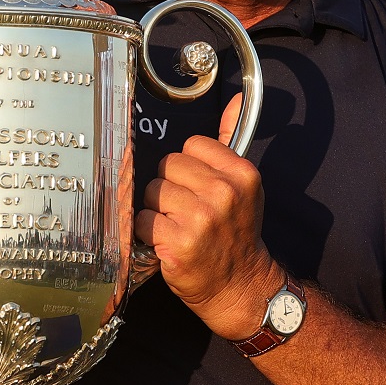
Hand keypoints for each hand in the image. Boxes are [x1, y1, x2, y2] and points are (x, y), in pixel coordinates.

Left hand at [135, 95, 282, 338]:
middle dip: (169, 188)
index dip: (188, 168)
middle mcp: (223, 194)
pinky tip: (168, 242)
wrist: (241, 286)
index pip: (191, 146)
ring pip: (151, 193)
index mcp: (241, 174)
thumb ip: (230, 141)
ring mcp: (200, 220)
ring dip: (157, 211)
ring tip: (178, 227)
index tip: (199, 188)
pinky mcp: (177, 244)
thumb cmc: (236, 233)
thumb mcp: (243, 186)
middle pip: (167, 167)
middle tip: (187, 211)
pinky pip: (142, 221)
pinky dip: (149, 233)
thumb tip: (235, 98)